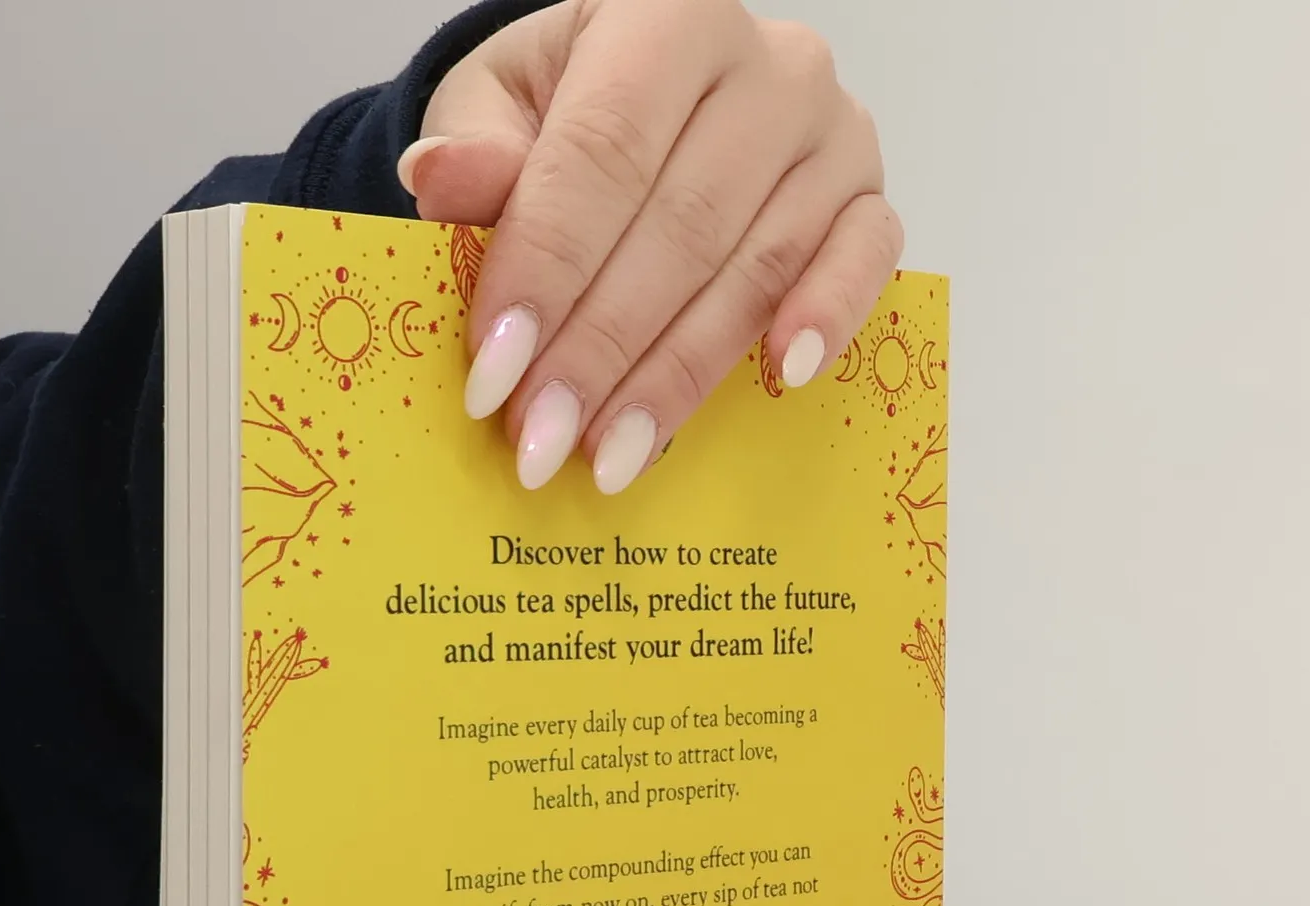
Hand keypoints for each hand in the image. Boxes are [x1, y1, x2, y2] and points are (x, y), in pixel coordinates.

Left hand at [398, 0, 900, 493]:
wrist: (648, 110)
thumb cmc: (569, 112)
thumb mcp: (499, 108)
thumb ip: (477, 149)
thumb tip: (438, 177)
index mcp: (667, 18)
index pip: (603, 155)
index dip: (547, 273)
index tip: (494, 375)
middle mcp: (768, 66)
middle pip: (681, 229)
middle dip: (601, 351)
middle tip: (540, 442)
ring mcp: (833, 134)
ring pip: (757, 268)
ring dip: (680, 377)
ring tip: (611, 457)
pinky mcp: (870, 198)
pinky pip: (865, 263)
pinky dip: (827, 319)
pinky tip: (783, 379)